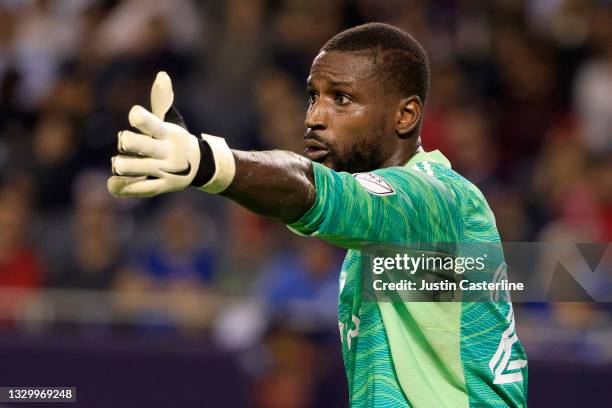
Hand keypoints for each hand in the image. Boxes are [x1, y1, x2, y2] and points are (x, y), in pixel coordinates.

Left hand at [108, 72, 200, 196]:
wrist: (202, 166)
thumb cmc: (177, 139)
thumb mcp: (172, 120)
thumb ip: (162, 100)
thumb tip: (161, 75)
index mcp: (169, 133)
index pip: (154, 125)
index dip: (143, 119)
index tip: (134, 114)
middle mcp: (168, 152)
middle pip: (148, 147)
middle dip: (133, 143)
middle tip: (123, 141)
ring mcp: (166, 171)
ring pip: (143, 169)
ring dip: (127, 166)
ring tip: (117, 164)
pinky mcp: (163, 186)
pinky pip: (143, 188)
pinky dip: (126, 187)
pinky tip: (112, 183)